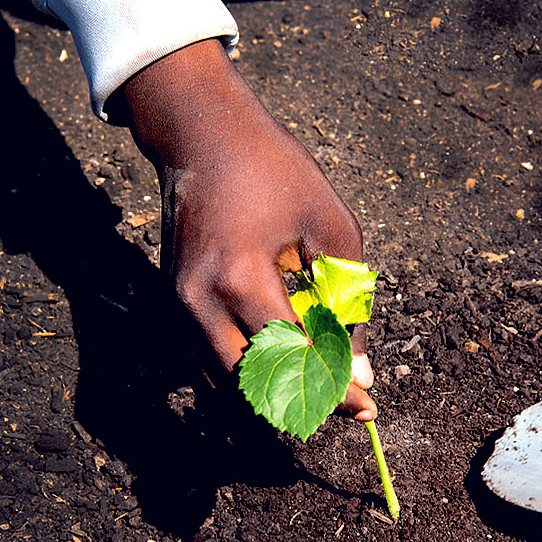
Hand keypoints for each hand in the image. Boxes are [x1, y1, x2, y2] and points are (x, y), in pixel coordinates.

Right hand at [121, 40, 374, 419]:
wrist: (200, 134)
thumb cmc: (274, 171)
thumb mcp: (331, 224)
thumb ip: (348, 299)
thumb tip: (360, 369)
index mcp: (239, 277)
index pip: (293, 356)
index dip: (336, 388)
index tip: (367, 407)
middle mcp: (199, 302)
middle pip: (253, 387)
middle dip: (304, 402)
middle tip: (346, 403)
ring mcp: (179, 307)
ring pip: (227, 384)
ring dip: (275, 395)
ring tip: (321, 386)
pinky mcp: (173, 306)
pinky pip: (211, 362)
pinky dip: (249, 375)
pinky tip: (287, 364)